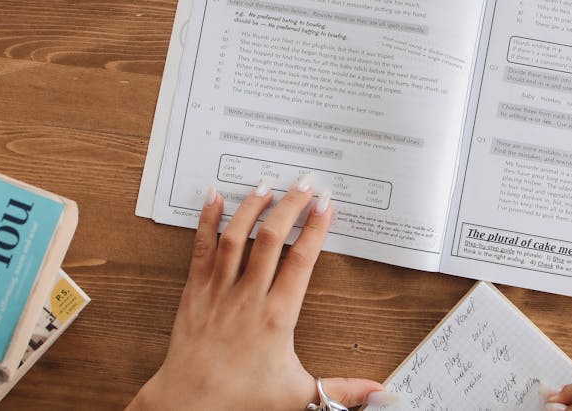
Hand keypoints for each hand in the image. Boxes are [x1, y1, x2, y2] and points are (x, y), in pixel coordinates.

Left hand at [128, 179, 389, 410]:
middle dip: (291, 206)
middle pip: (272, 238)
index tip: (327, 206)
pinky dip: (208, 219)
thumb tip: (381, 394)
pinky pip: (202, 247)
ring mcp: (220, 290)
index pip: (301, 261)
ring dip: (253, 207)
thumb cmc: (241, 398)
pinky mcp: (196, 290)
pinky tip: (215, 197)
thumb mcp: (298, 395)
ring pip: (237, 236)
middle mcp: (248, 296)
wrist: (190, 402)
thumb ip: (342, 390)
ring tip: (268, 184)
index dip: (315, 229)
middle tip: (304, 183)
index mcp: (277, 316)